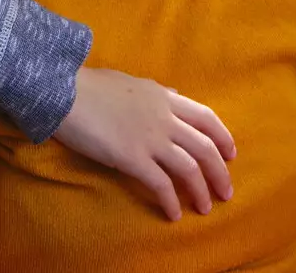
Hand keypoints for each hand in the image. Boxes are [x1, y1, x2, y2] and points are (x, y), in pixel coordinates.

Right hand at [52, 67, 235, 220]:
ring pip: (189, 168)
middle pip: (205, 147)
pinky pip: (161, 184)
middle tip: (226, 191)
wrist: (64, 91)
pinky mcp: (132, 158)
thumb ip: (156, 91)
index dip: (223, 137)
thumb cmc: (90, 85)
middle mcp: (164, 118)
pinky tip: (173, 214)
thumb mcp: (132, 81)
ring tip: (205, 207)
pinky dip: (171, 201)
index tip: (230, 154)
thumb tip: (174, 94)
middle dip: (220, 172)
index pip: (206, 118)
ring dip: (201, 191)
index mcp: (164, 97)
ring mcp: (150, 138)